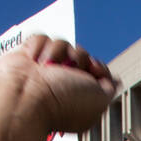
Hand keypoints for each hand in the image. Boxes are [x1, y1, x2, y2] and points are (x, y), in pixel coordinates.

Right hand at [0, 35, 118, 134]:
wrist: (26, 96)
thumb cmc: (62, 101)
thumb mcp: (99, 99)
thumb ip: (110, 87)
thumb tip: (114, 79)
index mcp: (80, 96)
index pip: (96, 70)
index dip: (97, 66)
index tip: (93, 69)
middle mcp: (62, 83)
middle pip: (80, 54)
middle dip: (78, 58)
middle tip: (67, 71)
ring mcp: (44, 70)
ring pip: (62, 44)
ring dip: (58, 52)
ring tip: (46, 68)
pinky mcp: (27, 57)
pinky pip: (41, 38)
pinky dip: (39, 46)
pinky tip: (33, 62)